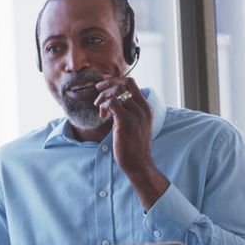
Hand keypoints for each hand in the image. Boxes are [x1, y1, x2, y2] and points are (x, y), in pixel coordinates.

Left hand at [94, 77, 168, 209]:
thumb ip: (129, 111)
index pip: (131, 84)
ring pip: (116, 93)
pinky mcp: (126, 122)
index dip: (115, 81)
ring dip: (103, 97)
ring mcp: (136, 114)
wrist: (139, 163)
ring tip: (99, 108)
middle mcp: (143, 108)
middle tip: (98, 89)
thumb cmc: (134, 146)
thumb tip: (114, 101)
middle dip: (108, 83)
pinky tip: (102, 115)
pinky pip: (112, 103)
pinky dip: (104, 106)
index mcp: (146, 107)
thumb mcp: (136, 125)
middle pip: (125, 83)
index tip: (104, 85)